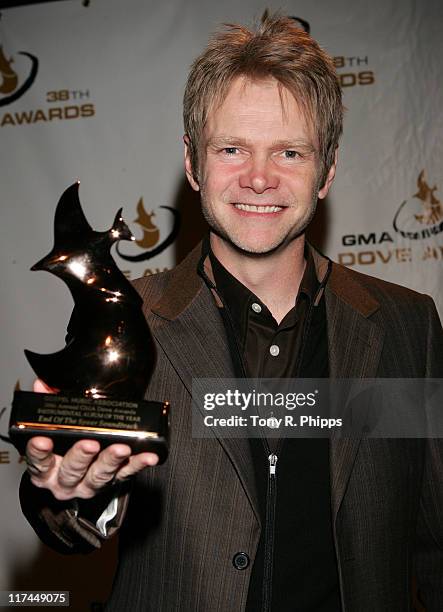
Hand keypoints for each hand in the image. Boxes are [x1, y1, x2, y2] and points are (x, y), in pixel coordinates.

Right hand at [25, 379, 158, 499]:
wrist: (75, 476)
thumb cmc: (62, 448)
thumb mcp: (51, 429)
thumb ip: (47, 405)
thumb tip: (42, 385)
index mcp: (46, 468)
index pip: (38, 461)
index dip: (39, 452)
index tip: (43, 441)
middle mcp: (65, 480)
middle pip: (71, 470)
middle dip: (81, 456)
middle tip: (90, 443)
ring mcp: (88, 484)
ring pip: (99, 475)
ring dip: (111, 461)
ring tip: (122, 448)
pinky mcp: (112, 483)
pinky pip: (126, 474)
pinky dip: (138, 465)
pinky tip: (147, 457)